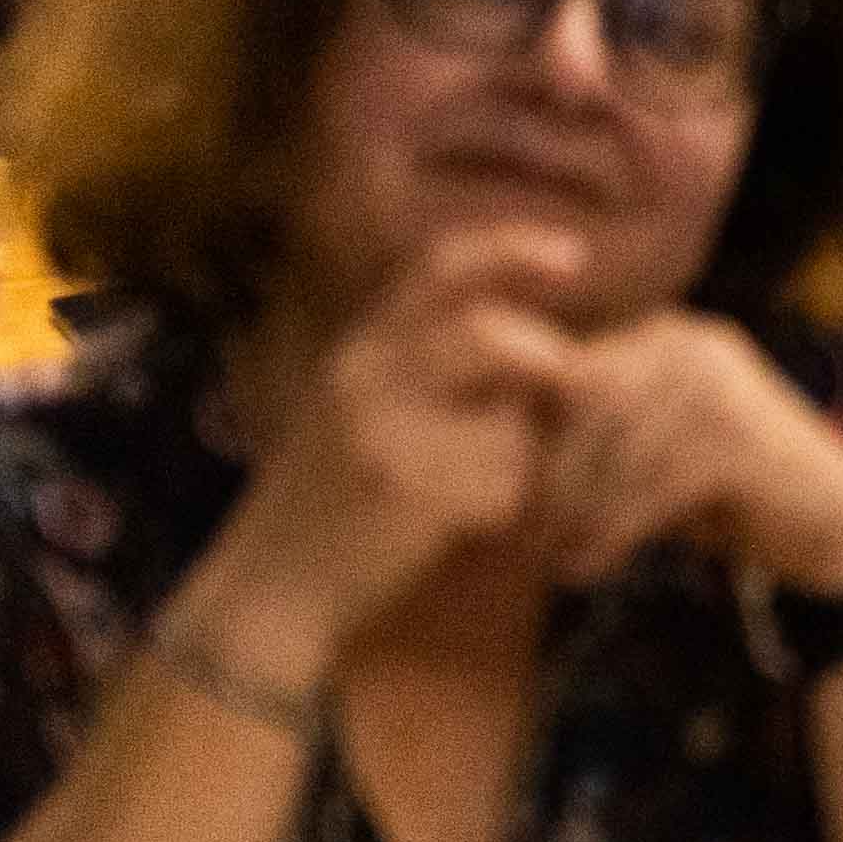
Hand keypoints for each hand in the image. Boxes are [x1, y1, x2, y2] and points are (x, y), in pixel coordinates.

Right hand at [191, 225, 591, 678]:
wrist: (267, 592)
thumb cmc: (326, 503)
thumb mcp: (356, 412)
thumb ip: (424, 368)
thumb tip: (542, 346)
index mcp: (358, 352)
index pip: (439, 268)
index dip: (512, 249)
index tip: (575, 255)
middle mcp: (366, 380)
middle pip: (490, 334)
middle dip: (547, 360)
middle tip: (568, 384)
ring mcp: (386, 436)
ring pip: (509, 421)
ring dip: (518, 456)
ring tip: (473, 487)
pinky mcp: (410, 494)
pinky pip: (504, 484)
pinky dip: (505, 507)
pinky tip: (458, 528)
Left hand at [526, 314, 842, 596]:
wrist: (835, 524)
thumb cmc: (729, 495)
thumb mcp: (651, 453)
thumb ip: (594, 438)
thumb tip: (492, 456)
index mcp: (663, 338)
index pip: (569, 375)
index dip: (535, 438)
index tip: (514, 501)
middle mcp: (689, 345)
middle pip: (584, 408)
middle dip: (550, 480)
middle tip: (529, 541)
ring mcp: (718, 385)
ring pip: (612, 450)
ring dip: (578, 515)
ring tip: (561, 560)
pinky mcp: (737, 437)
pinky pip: (647, 486)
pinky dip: (613, 533)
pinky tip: (598, 567)